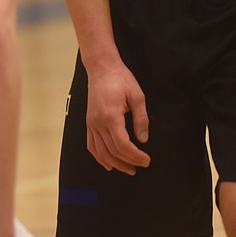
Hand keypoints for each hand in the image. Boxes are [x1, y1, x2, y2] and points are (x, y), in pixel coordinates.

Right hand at [84, 59, 150, 174]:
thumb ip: (141, 119)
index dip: (136, 156)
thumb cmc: (120, 78)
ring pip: (101, 152)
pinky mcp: (89, 122)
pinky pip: (91, 145)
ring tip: (128, 169)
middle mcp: (98, 123)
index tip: (147, 160)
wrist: (102, 67)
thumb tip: (143, 140)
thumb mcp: (137, 95)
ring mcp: (91, 123)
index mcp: (111, 116)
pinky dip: (99, 157)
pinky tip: (108, 164)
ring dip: (115, 164)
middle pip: (112, 151)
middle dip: (128, 162)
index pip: (123, 145)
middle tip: (142, 165)